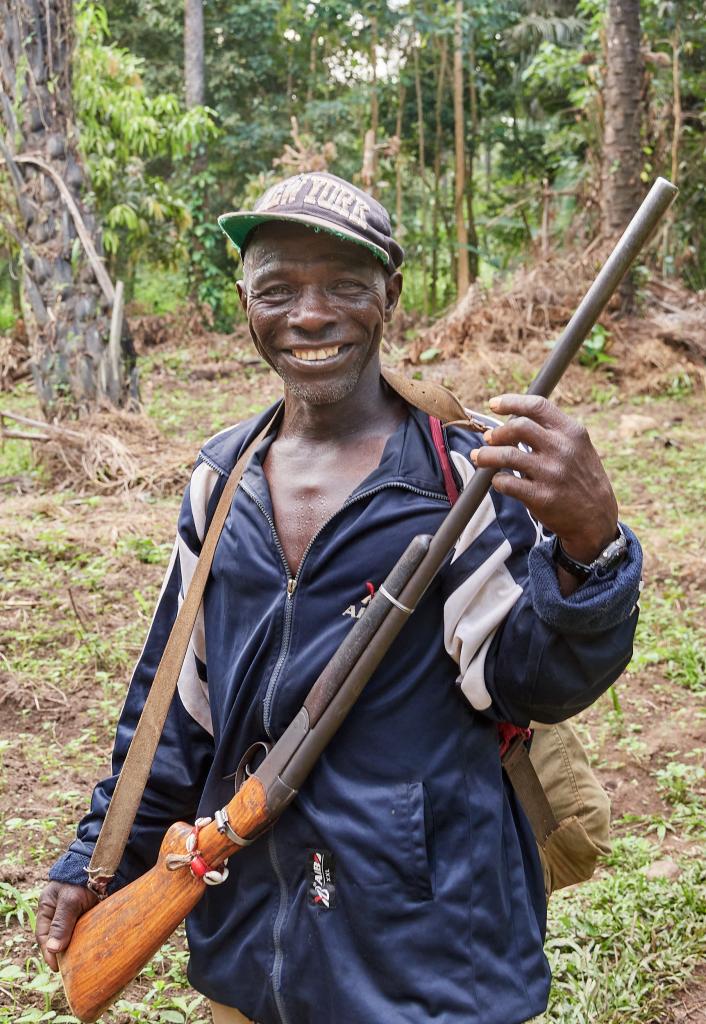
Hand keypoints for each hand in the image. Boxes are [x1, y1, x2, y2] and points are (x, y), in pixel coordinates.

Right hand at [35, 881, 98, 970]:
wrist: (103, 863)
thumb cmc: (81, 878)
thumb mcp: (69, 900)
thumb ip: (61, 923)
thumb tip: (52, 949)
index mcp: (48, 908)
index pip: (43, 935)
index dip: (49, 952)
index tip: (57, 967)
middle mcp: (60, 913)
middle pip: (59, 938)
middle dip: (64, 953)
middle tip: (72, 969)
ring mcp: (75, 913)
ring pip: (74, 936)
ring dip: (78, 948)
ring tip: (84, 962)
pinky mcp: (90, 913)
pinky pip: (88, 931)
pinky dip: (90, 940)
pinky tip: (96, 948)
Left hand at [470, 394, 618, 585]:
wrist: (596, 518)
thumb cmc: (581, 478)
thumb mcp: (578, 447)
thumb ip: (553, 432)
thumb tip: (513, 419)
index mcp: (572, 432)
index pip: (537, 406)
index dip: (511, 402)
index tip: (494, 404)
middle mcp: (562, 449)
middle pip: (518, 426)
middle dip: (498, 432)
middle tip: (489, 438)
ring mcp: (551, 473)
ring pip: (507, 455)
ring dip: (487, 455)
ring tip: (480, 457)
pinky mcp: (541, 496)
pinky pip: (507, 483)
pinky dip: (497, 480)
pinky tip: (498, 480)